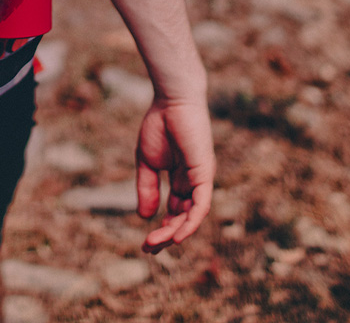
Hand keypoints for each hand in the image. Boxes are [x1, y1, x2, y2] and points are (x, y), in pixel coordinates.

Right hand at [135, 98, 214, 252]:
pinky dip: (191, 222)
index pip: (175, 213)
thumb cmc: (159, 125)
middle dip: (167, 235)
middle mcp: (193, 183)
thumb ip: (147, 188)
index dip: (162, 229)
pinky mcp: (204, 174)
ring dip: (175, 232)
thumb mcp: (147, 163)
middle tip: (148, 248)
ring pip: (192, 216)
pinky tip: (178, 235)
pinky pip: (201, 204)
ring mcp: (200, 179)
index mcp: (180, 180)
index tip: (145, 244)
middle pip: (184, 218)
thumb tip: (145, 216)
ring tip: (156, 243)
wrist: (171, 101)